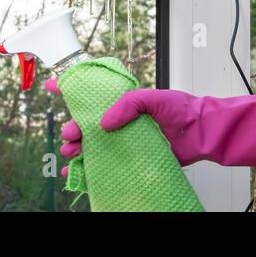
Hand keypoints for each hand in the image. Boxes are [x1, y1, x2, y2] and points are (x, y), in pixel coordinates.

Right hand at [45, 78, 255, 168]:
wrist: (202, 134)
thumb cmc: (182, 110)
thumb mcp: (154, 98)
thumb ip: (128, 105)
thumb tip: (104, 122)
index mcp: (124, 102)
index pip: (93, 92)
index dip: (72, 88)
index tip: (53, 85)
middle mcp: (121, 120)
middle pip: (86, 123)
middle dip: (72, 126)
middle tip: (70, 133)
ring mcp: (124, 140)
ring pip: (91, 144)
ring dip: (76, 147)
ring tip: (71, 151)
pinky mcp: (129, 159)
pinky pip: (103, 163)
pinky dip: (85, 168)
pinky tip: (75, 171)